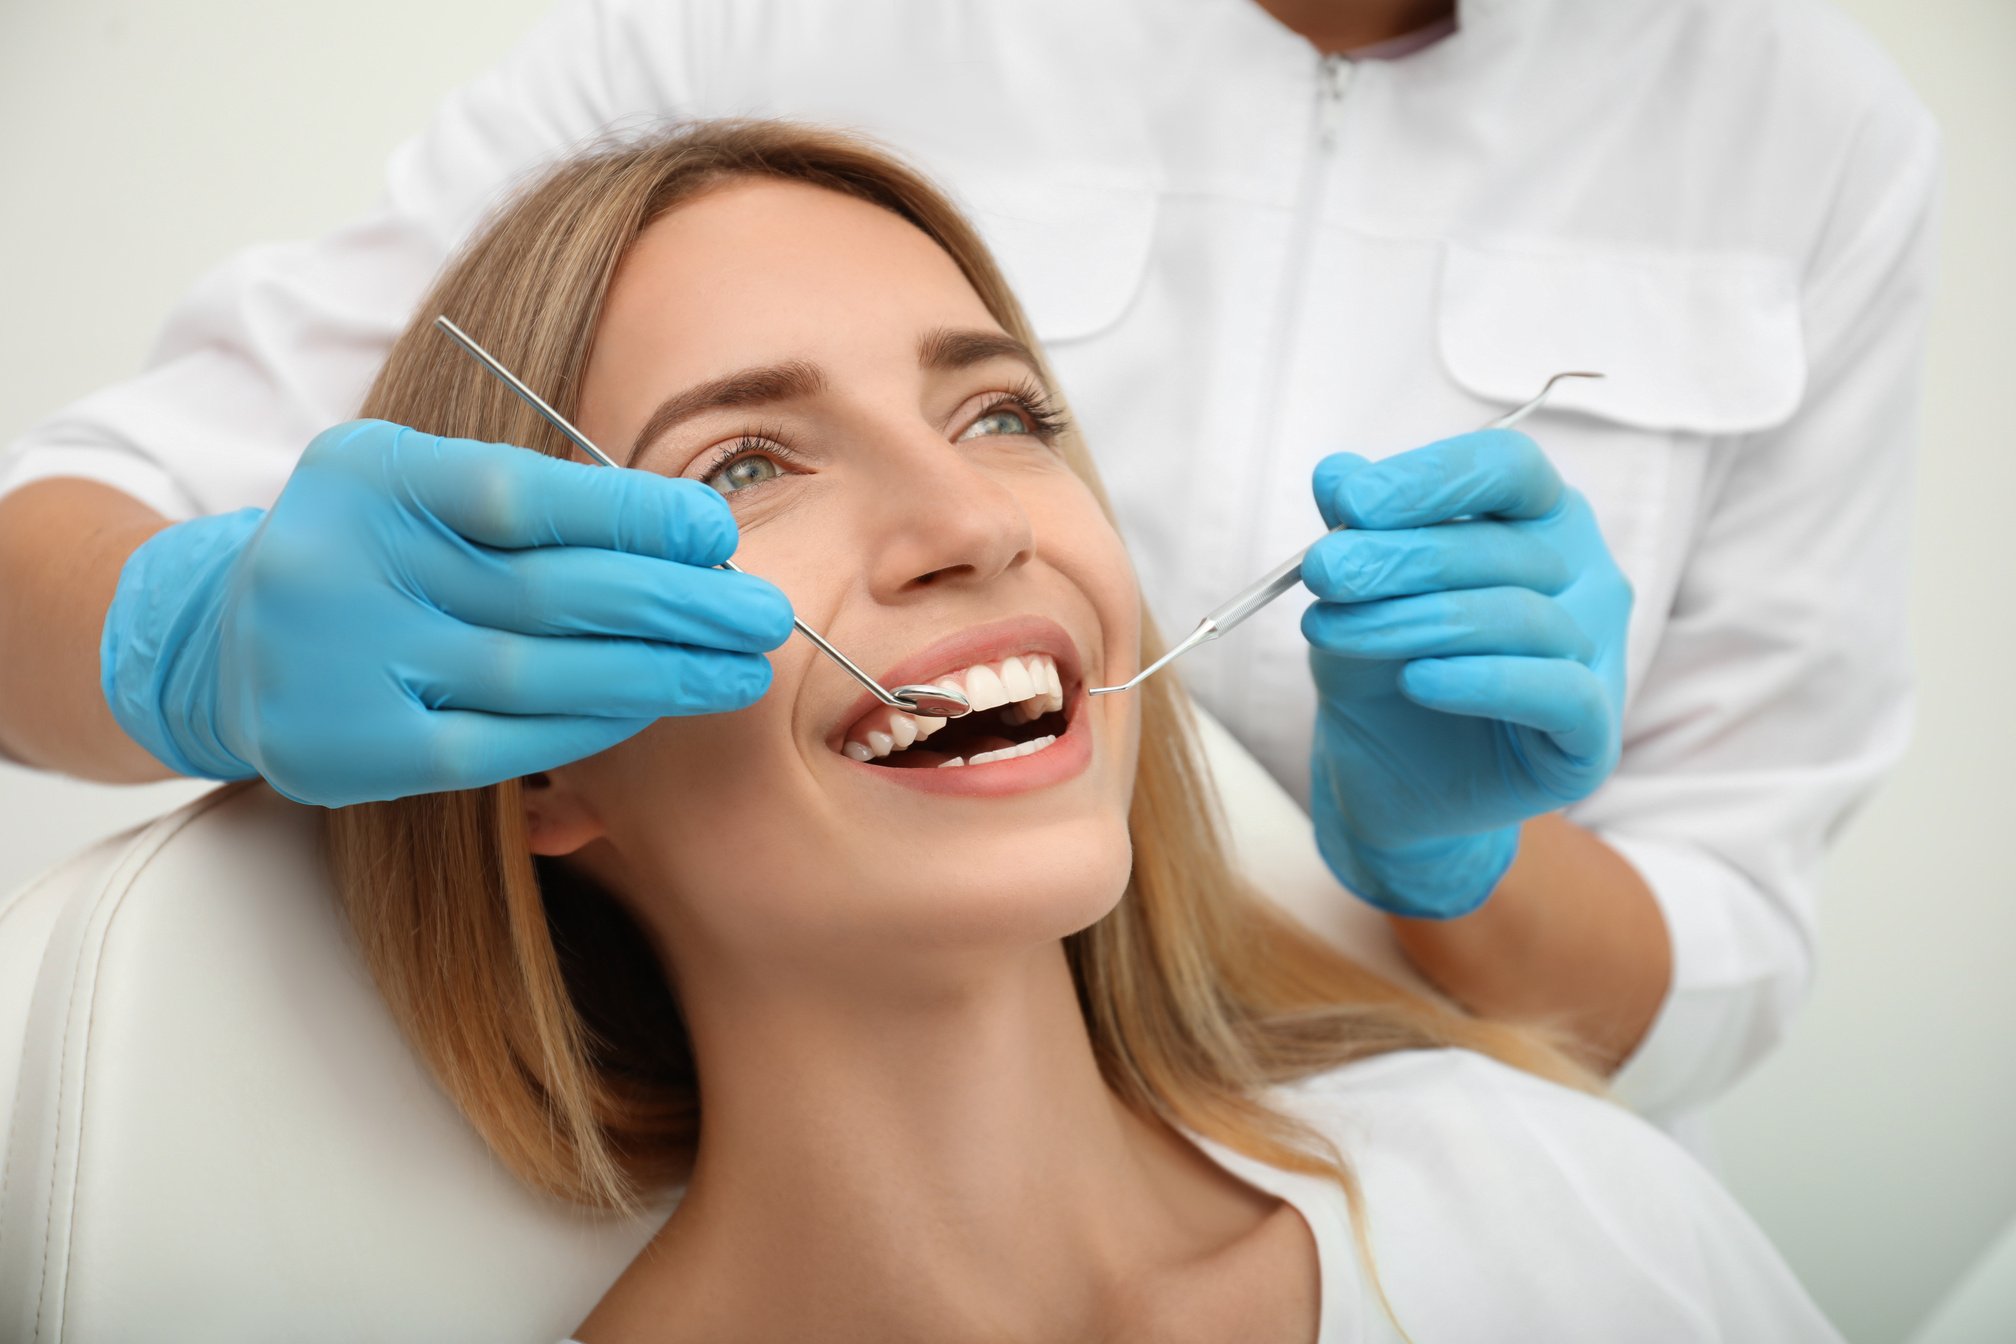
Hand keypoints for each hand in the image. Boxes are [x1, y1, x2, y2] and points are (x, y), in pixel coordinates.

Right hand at [101, 419, 792, 805]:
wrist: (222, 642)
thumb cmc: (365, 551)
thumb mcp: (418, 488)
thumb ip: (528, 502)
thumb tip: (688, 536)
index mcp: (374, 478)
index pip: (524, 494)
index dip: (632, 515)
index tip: (717, 533)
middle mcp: (348, 567)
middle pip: (548, 591)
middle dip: (675, 604)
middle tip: (763, 617)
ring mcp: (344, 665)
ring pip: (535, 675)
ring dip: (655, 675)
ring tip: (736, 670)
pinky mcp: (351, 751)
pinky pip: (499, 745)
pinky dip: (587, 728)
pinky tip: (651, 709)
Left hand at [1300, 429, 1631, 917]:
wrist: (1387, 782)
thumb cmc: (1381, 670)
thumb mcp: (1355, 596)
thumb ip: (1356, 533)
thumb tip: (1336, 471)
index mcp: (1538, 520)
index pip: (1508, 470)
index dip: (1432, 479)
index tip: (1349, 503)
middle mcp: (1583, 576)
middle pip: (1504, 545)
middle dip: (1399, 556)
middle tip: (1321, 572)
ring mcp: (1598, 653)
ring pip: (1524, 617)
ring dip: (1417, 620)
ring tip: (1330, 631)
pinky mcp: (1592, 734)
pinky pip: (1556, 692)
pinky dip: (1484, 680)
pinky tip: (1418, 681)